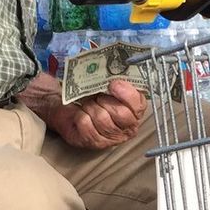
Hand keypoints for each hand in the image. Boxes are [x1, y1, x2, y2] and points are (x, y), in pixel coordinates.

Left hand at [29, 75, 146, 149]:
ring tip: (88, 104)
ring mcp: (111, 138)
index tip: (113, 84)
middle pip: (121, 115)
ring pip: (102, 119)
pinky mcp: (94, 143)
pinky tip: (81, 114)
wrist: (71, 105)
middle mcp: (127, 128)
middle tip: (97, 96)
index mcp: (135, 111)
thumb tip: (118, 67)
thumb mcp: (108, 83)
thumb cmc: (94, 94)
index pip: (138, 106)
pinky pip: (86, 125)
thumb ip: (118, 77)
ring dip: (91, 107)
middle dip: (106, 101)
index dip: (126, 95)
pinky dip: (81, 115)